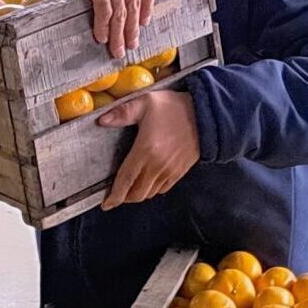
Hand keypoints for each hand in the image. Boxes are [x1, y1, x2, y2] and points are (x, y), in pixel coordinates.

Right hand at [72, 0, 156, 58]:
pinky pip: (104, 12)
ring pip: (121, 13)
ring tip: (118, 49)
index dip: (149, 4)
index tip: (145, 20)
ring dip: (119, 34)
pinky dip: (103, 27)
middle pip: (133, 4)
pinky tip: (102, 37)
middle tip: (132, 44)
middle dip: (133, 28)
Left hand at [97, 90, 199, 209]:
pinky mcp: (179, 172)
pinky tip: (147, 182)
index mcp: (145, 150)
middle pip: (136, 193)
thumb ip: (122, 113)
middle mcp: (157, 165)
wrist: (206, 115)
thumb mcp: (146, 103)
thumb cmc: (175, 108)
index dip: (114, 195)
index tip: (105, 204)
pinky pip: (162, 189)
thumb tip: (102, 121)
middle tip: (115, 194)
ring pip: (149, 193)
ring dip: (137, 195)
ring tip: (129, 188)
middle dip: (123, 197)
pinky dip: (152, 190)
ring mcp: (169, 171)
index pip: (126, 179)